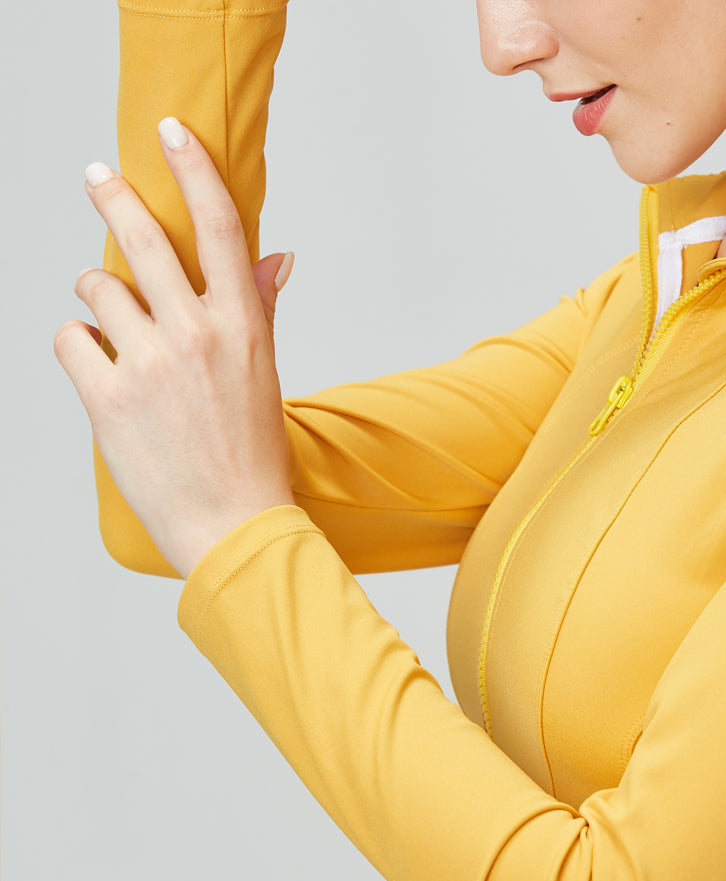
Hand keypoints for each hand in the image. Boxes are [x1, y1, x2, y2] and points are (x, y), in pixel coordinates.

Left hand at [54, 116, 295, 578]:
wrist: (233, 526)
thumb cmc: (252, 455)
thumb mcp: (265, 377)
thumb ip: (260, 311)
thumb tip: (277, 258)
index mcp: (244, 328)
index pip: (221, 229)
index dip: (194, 171)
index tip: (170, 132)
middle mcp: (198, 336)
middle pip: (145, 238)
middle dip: (113, 195)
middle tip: (96, 177)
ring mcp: (151, 364)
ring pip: (97, 288)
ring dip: (97, 297)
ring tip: (112, 327)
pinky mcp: (109, 397)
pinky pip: (71, 338)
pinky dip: (79, 347)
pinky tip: (101, 370)